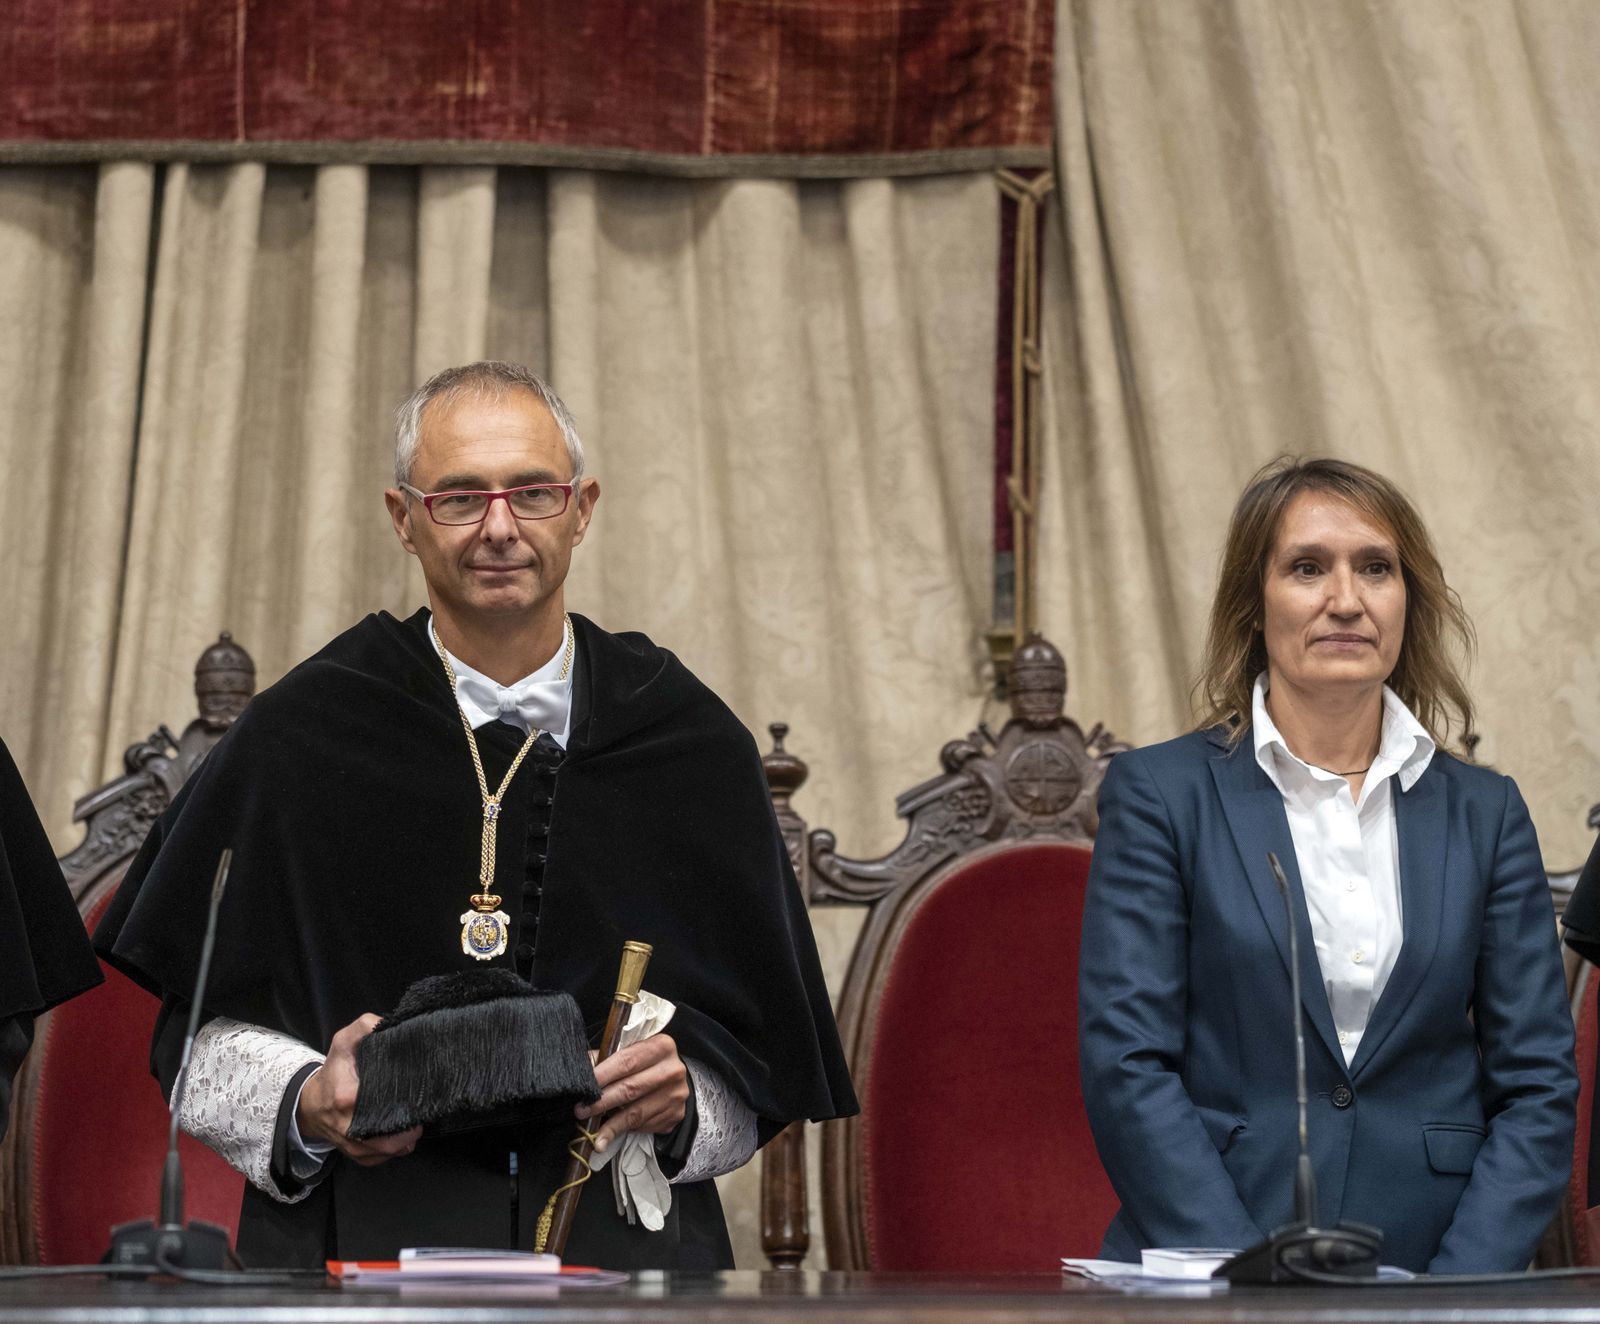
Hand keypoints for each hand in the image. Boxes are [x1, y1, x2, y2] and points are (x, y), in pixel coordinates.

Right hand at [296, 1013, 421, 1165]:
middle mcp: (350, 1128)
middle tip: (422, 1110)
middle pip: (391, 1137)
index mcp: (347, 1098)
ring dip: (407, 1139)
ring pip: (391, 1151)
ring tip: (415, 1121)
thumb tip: (386, 1024)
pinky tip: (403, 1133)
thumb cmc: (333, 1071)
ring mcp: (354, 1146)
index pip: (386, 1104)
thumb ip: (365, 1026)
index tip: (419, 1092)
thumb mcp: (344, 1042)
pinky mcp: (357, 1156)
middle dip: (412, 1126)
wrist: (311, 1104)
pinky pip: (384, 1158)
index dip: (406, 1101)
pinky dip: (397, 1148)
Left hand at [576, 1032, 688, 1152]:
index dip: (603, 1075)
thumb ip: (607, 1059)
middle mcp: (673, 1069)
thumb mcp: (631, 1052)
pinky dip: (628, 1130)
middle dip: (603, 1102)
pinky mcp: (676, 1114)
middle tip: (582, 1111)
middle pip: (631, 1088)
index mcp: (661, 1046)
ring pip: (637, 1113)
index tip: (585, 1087)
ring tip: (595, 1133)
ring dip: (612, 1125)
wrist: (675, 1077)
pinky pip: (646, 1125)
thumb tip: (579, 1070)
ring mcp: (677, 1094)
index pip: (627, 1061)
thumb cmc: (646, 1063)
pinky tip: (615, 1132)